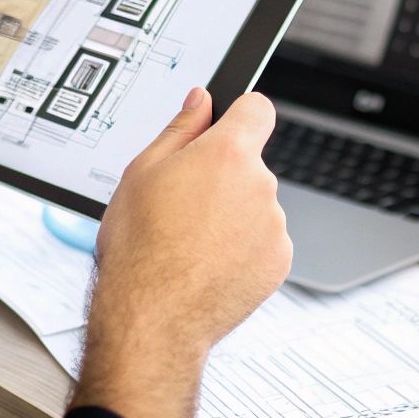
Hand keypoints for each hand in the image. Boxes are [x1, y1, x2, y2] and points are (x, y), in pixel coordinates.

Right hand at [71, 88, 290, 417]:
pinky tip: (207, 263)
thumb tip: (201, 100)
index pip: (257, 109)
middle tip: (183, 203)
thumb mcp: (141, 172)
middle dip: (223, 176)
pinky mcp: (279, 262)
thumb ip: (180, 129)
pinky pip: (263, 242)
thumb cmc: (139, 246)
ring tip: (190, 242)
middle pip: (249, 165)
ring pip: (255, 206)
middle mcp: (260, 185)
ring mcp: (274, 226)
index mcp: (227, 154)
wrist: (152, 317)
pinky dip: (242, 249)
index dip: (240, 114)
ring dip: (232, 216)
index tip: (226, 126)